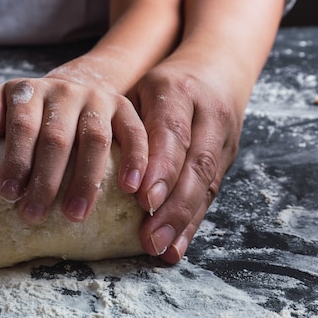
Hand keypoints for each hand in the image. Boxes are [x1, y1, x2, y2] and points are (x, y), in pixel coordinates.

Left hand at [0, 76, 147, 224]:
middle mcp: (64, 92)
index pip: (22, 125)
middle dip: (45, 180)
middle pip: (56, 137)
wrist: (70, 90)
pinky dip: (135, 159)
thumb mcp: (0, 102)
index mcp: (30, 91)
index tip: (7, 194)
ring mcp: (97, 99)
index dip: (16, 159)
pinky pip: (134, 133)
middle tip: (33, 215)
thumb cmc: (28, 111)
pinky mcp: (123, 108)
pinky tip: (130, 189)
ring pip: (95, 139)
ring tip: (74, 215)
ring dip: (85, 180)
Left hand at [130, 60, 245, 262]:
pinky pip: (210, 196)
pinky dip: (192, 224)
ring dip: (182, 221)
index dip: (159, 167)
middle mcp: (208, 116)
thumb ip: (125, 121)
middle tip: (149, 237)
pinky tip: (175, 248)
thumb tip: (90, 163)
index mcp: (178, 92)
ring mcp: (224, 140)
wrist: (218, 68)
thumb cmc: (163, 85)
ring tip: (159, 248)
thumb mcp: (140, 89)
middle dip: (171, 205)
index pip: (171, 132)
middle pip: (194, 164)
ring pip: (206, 184)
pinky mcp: (227, 161)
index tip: (141, 198)